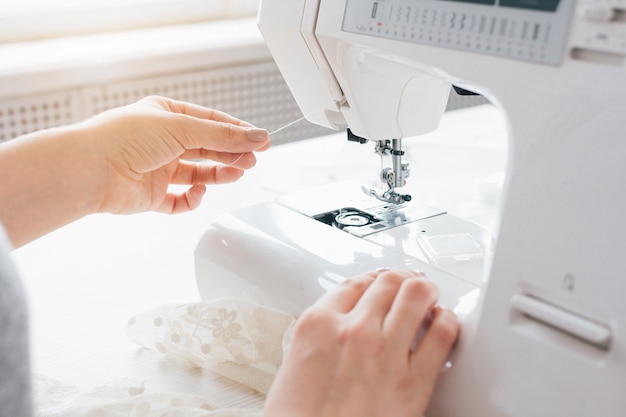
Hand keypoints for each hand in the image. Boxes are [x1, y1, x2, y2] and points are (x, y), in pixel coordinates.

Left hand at [84, 96, 269, 213]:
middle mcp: (163, 141)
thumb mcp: (183, 127)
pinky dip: (193, 198)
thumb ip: (223, 135)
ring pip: (198, 173)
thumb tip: (257, 135)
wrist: (91, 169)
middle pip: (207, 148)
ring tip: (236, 173)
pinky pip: (180, 200)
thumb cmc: (126, 138)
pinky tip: (198, 191)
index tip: (261, 140)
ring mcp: (157, 168)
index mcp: (167, 115)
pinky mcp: (152, 195)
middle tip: (253, 158)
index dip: (237, 131)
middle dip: (231, 152)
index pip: (211, 122)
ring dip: (219, 173)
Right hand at [263, 269, 458, 416]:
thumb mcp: (294, 366)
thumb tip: (338, 330)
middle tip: (407, 284)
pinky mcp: (414, 382)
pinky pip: (442, 333)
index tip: (379, 282)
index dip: (372, 279)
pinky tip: (441, 324)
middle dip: (401, 280)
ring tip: (428, 296)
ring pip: (416, 294)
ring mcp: (385, 352)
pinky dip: (446, 322)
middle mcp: (353, 331)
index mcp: (318, 325)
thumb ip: (321, 338)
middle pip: (387, 281)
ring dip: (425, 290)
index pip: (353, 283)